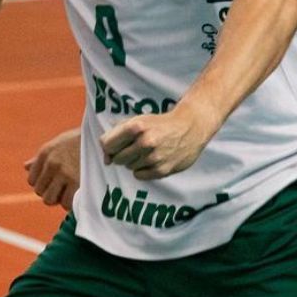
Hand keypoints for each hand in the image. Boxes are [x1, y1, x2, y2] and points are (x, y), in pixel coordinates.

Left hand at [24, 127, 81, 209]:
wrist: (104, 138)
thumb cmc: (81, 141)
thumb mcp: (59, 143)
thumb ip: (42, 157)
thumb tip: (26, 167)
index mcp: (45, 153)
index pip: (31, 179)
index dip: (42, 183)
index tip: (53, 182)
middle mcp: (52, 163)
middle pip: (39, 191)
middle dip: (49, 191)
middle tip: (62, 188)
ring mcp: (64, 173)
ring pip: (49, 199)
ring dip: (58, 199)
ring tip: (67, 193)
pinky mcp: (77, 183)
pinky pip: (65, 203)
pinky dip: (70, 203)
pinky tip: (76, 195)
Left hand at [99, 103, 218, 179]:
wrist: (190, 127)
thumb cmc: (160, 123)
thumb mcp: (139, 120)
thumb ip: (118, 135)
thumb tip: (106, 159)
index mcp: (136, 126)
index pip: (107, 144)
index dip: (108, 147)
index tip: (114, 146)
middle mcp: (144, 142)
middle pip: (117, 158)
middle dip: (121, 154)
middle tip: (134, 147)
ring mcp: (154, 157)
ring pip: (129, 167)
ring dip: (134, 161)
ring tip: (147, 151)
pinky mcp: (162, 170)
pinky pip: (140, 175)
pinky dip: (143, 170)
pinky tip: (152, 160)